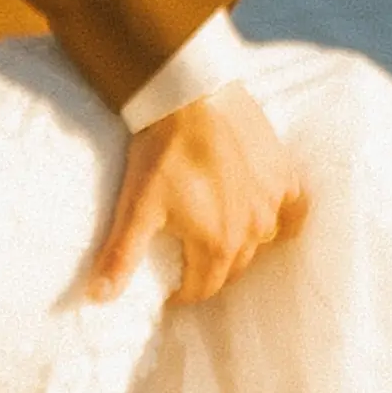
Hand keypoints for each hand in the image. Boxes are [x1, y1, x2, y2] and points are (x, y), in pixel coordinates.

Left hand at [83, 82, 307, 308]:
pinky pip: (294, 210)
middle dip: (210, 269)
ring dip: (242, 243)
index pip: (203, 289)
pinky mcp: (284, 175)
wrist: (191, 94)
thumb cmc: (162, 152)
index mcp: (217, 245)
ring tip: (217, 228)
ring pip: (261, 241)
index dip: (183, 292)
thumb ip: (121, 257)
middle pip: (233, 268)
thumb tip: (97, 297)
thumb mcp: (136, 207)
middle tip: (189, 255)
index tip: (170, 285)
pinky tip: (266, 211)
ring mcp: (273, 202)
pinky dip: (282, 217)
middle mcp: (253, 231)